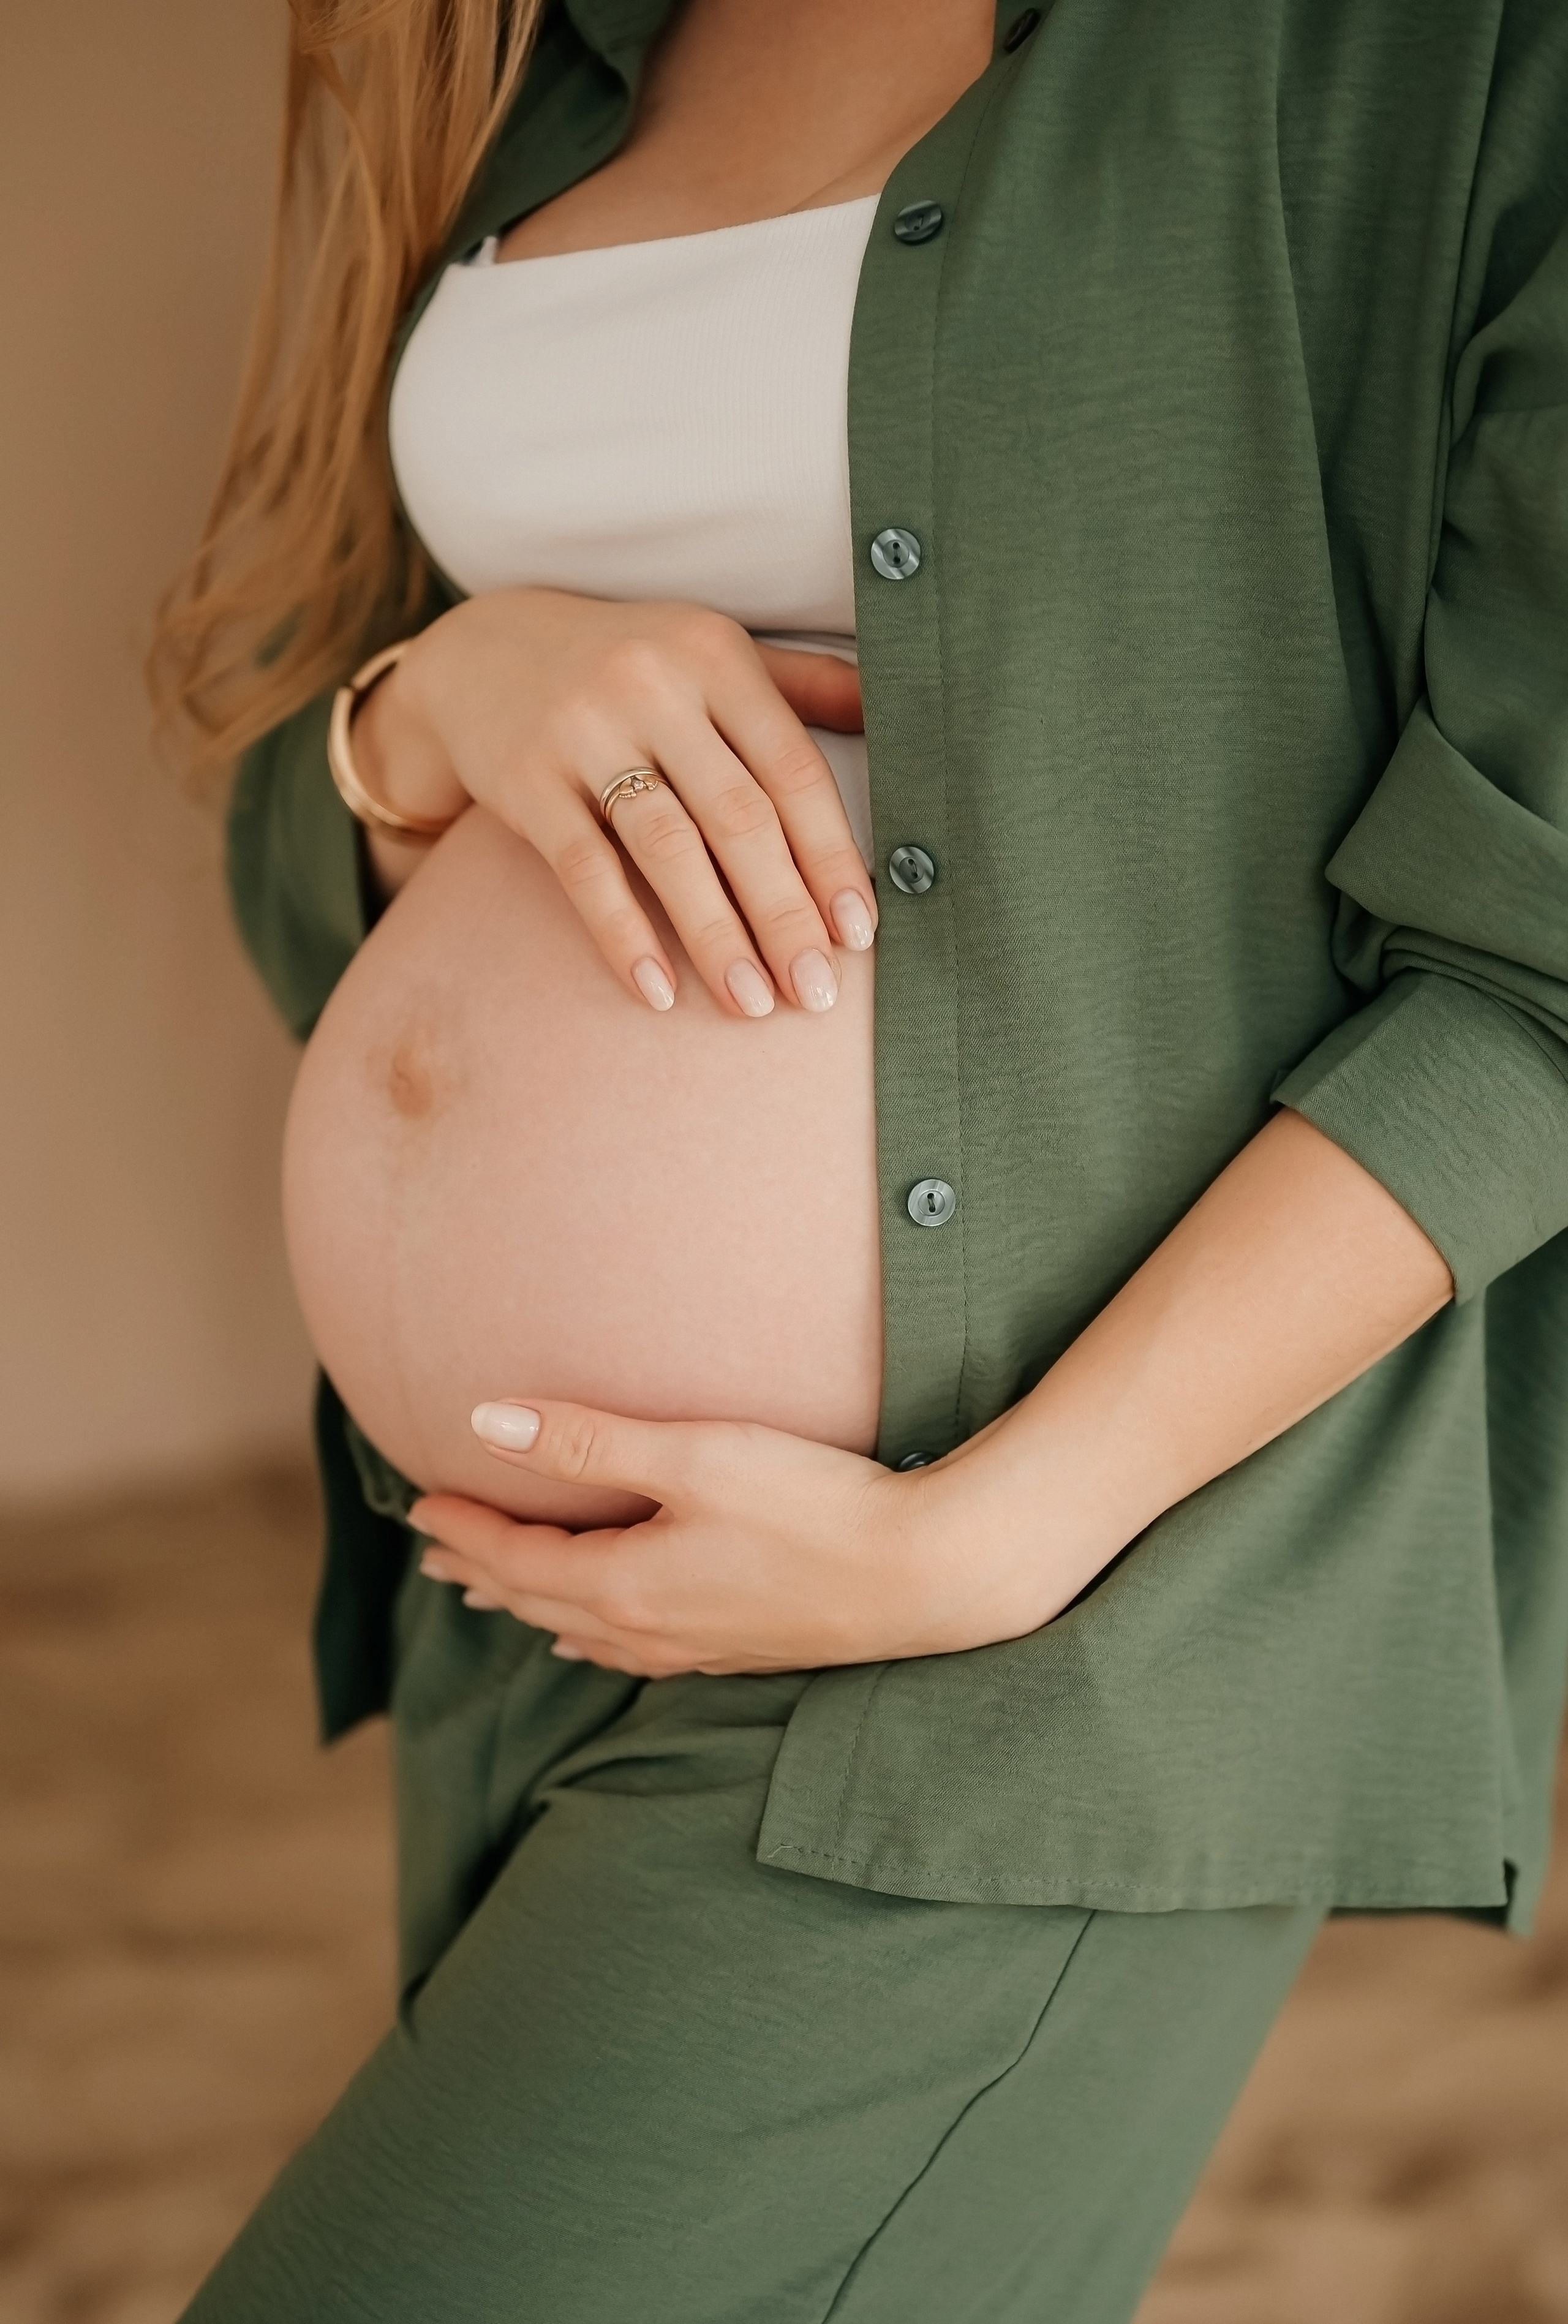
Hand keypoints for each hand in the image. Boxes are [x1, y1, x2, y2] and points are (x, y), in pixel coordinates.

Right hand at [353, 589, 875, 1017]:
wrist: (477, 652)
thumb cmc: (626, 667)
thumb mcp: (709, 654)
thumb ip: (801, 685)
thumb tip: (891, 710)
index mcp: (716, 656)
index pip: (792, 770)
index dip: (831, 857)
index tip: (859, 934)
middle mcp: (652, 685)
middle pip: (738, 817)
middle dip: (785, 914)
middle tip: (817, 993)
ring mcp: (583, 729)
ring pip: (667, 848)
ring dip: (716, 936)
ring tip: (752, 1005)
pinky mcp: (524, 776)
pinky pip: (583, 868)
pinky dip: (623, 934)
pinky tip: (658, 991)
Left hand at [409, 1398, 1065, 1677]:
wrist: (922, 1574)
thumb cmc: (812, 1505)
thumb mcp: (693, 1456)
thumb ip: (587, 1443)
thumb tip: (483, 1425)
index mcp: (623, 1586)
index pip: (516, 1560)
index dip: (463, 1528)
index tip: (418, 1502)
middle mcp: (647, 1629)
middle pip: (538, 1602)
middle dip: (483, 1571)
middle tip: (436, 1549)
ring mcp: (694, 1647)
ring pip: (582, 1631)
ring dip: (531, 1606)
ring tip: (495, 1591)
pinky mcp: (737, 1647)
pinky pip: (633, 1648)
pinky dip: (590, 1632)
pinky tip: (594, 1635)